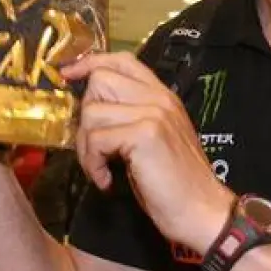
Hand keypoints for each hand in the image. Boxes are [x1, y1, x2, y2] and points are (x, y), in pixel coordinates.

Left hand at [61, 52, 234, 252]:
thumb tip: (92, 110)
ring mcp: (153, 113)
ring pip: (92, 112)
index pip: (122, 60)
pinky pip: (97, 139)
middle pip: (100, 81)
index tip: (69, 75)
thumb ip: (132, 117)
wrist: (202, 210)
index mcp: (163, 96)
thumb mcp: (156, 140)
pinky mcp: (145, 134)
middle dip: (86, 116)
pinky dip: (93, 163)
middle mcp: (159, 98)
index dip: (90, 63)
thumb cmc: (176, 184)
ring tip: (102, 169)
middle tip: (95, 149)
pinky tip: (107, 180)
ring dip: (87, 147)